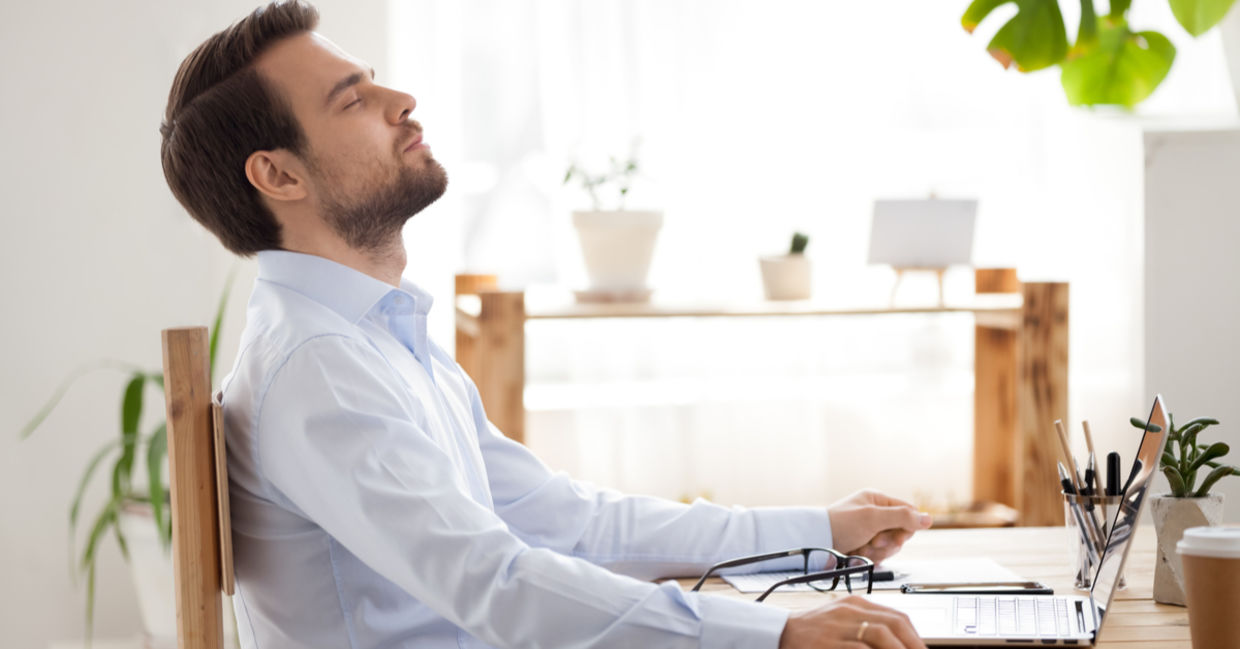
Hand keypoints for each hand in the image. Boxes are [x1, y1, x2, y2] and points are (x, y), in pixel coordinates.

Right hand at [778, 595, 926, 648]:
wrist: (780, 632)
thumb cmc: (813, 630)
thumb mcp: (842, 619)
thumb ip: (867, 625)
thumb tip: (898, 641)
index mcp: (856, 603)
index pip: (896, 616)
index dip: (915, 636)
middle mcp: (849, 611)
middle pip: (893, 623)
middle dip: (913, 644)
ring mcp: (838, 626)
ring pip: (880, 635)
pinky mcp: (827, 642)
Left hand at [827, 490, 931, 563]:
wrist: (815, 542)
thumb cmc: (840, 524)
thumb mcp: (873, 518)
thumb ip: (902, 517)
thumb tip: (929, 519)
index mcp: (878, 500)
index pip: (908, 513)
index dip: (907, 527)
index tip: (898, 537)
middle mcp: (875, 514)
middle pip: (900, 532)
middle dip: (888, 542)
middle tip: (874, 542)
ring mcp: (869, 531)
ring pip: (890, 547)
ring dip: (877, 552)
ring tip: (861, 549)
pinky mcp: (863, 545)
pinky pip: (878, 555)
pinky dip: (869, 557)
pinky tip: (857, 555)